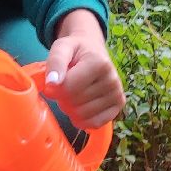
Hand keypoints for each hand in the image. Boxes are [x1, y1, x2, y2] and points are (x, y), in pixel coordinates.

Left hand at [43, 9, 124, 130]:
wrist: (92, 48)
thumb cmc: (75, 50)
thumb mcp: (62, 47)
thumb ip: (55, 63)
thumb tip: (52, 83)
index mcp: (99, 64)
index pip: (69, 89)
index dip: (55, 88)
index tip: (54, 81)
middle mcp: (113, 80)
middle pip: (75, 103)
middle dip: (63, 98)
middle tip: (65, 86)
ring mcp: (118, 94)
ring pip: (83, 115)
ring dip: (71, 109)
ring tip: (74, 93)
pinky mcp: (118, 105)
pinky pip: (95, 123)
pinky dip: (83, 120)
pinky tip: (80, 108)